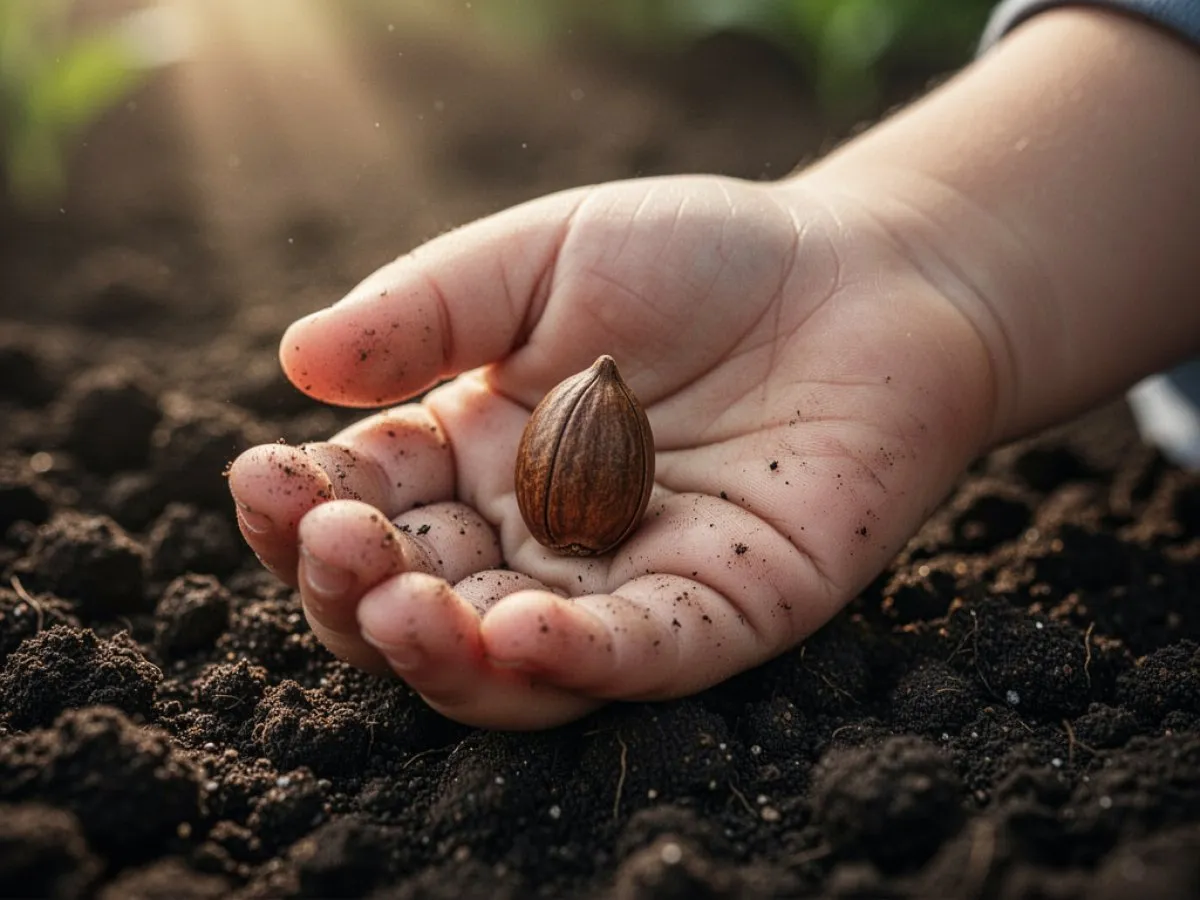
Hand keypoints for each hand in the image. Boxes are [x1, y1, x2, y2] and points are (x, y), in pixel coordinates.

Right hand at [227, 174, 994, 728]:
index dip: (304, 509)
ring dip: (439, 652)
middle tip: (334, 544)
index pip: (367, 508)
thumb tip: (296, 361)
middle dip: (354, 590)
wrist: (861, 279)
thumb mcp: (541, 259)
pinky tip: (520, 631)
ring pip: (506, 666)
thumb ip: (426, 310)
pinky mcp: (719, 614)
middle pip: (416, 606)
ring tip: (398, 608)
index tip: (262, 478)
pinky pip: (635, 658)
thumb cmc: (698, 260)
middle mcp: (533, 539)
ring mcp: (620, 586)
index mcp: (474, 458)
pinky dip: (575, 659)